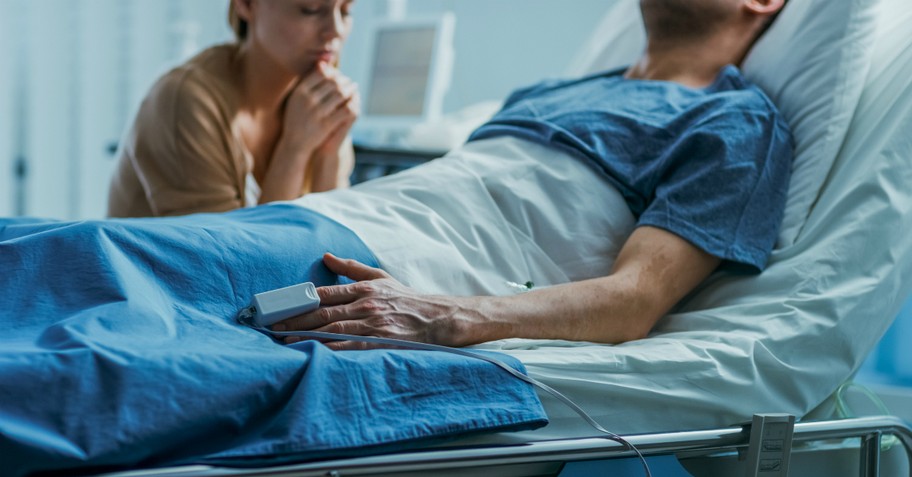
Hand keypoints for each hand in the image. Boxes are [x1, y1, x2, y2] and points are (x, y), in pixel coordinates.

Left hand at [273, 254, 470, 349]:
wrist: (438, 318)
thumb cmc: (407, 299)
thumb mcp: (380, 277)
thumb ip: (351, 269)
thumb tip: (326, 256)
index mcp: (363, 289)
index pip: (324, 293)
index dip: (299, 300)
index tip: (279, 307)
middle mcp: (365, 306)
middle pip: (323, 313)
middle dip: (295, 320)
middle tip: (272, 327)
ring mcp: (373, 325)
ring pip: (332, 330)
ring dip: (306, 336)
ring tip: (285, 340)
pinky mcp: (380, 342)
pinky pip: (350, 347)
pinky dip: (330, 349)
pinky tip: (314, 352)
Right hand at [281, 63, 357, 153]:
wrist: (295, 143)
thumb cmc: (296, 117)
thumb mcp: (296, 98)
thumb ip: (308, 81)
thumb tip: (324, 63)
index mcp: (300, 91)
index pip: (321, 74)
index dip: (333, 72)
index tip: (339, 74)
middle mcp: (307, 100)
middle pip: (332, 83)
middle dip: (344, 80)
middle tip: (350, 80)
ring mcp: (317, 112)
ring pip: (340, 95)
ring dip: (350, 89)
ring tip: (354, 88)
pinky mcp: (326, 124)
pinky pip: (345, 110)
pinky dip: (352, 104)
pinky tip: (355, 102)